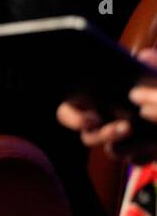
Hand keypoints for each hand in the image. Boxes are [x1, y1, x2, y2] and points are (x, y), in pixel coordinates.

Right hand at [56, 49, 156, 163]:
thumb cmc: (152, 84)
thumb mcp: (151, 73)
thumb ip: (151, 62)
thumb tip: (144, 55)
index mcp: (91, 102)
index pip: (67, 113)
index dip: (74, 119)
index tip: (93, 117)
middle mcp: (101, 124)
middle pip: (89, 137)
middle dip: (104, 134)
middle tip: (126, 126)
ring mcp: (119, 141)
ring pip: (112, 150)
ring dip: (127, 143)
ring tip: (142, 130)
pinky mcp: (138, 153)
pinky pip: (134, 159)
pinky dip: (144, 153)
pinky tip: (154, 144)